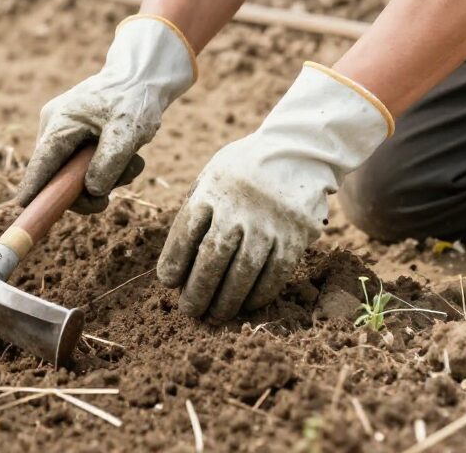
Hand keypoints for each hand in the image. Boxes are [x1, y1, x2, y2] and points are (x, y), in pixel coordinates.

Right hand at [14, 15, 195, 212]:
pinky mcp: (73, 136)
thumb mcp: (127, 132)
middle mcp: (54, 126)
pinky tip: (126, 158)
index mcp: (61, 122)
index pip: (41, 163)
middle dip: (85, 191)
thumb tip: (91, 191)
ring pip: (72, 174)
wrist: (141, 77)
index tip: (23, 208)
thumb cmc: (133, 99)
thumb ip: (109, 163)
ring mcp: (62, 131)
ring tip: (131, 165)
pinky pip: (81, 165)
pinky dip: (104, 169)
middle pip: (56, 175)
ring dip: (102, 179)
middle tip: (109, 199)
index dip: (33, 188)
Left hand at [157, 62, 392, 320]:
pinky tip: (247, 304)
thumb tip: (177, 256)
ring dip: (227, 299)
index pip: (186, 230)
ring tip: (214, 315)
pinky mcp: (293, 235)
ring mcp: (268, 222)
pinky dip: (259, 293)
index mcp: (213, 188)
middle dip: (198, 289)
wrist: (297, 150)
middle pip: (213, 256)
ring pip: (243, 271)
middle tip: (188, 310)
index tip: (167, 280)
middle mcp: (238, 206)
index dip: (174, 260)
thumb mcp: (214, 173)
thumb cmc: (245, 167)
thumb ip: (197, 206)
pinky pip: (275, 273)